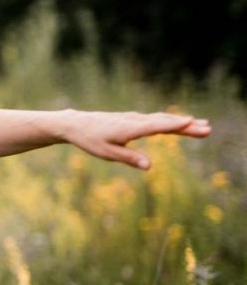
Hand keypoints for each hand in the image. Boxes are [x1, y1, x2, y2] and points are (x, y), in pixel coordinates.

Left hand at [62, 111, 210, 169]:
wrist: (75, 124)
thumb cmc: (90, 140)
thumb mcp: (107, 153)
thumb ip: (129, 158)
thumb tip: (150, 166)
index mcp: (130, 129)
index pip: (157, 126)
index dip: (175, 125)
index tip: (193, 123)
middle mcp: (134, 120)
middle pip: (164, 122)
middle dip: (186, 126)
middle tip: (208, 129)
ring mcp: (134, 118)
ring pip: (161, 119)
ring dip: (181, 122)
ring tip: (200, 124)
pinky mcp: (132, 119)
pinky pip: (154, 119)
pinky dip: (169, 120)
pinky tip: (178, 122)